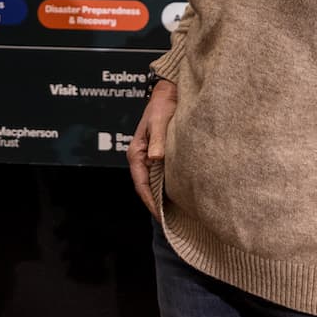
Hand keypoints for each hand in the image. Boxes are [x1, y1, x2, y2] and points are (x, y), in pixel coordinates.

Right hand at [127, 79, 176, 215]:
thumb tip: (156, 159)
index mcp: (137, 152)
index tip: (161, 217)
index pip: (141, 184)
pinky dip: (166, 187)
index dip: (150, 202)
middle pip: (146, 187)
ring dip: (161, 197)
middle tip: (170, 222)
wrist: (168, 93)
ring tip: (175, 214)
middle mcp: (141, 157)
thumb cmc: (162, 106)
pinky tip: (179, 195)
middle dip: (156, 205)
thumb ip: (159, 140)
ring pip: (153, 183)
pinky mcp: (159, 154)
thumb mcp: (159, 121)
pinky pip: (160, 176)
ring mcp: (150, 157)